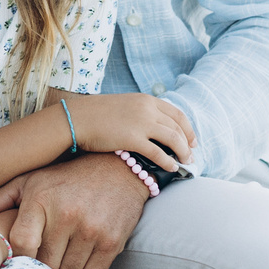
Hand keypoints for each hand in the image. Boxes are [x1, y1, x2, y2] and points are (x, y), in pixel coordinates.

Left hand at [0, 155, 148, 268]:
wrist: (119, 168)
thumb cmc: (65, 177)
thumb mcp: (28, 180)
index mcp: (40, 199)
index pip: (21, 245)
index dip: (17, 258)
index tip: (18, 259)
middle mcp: (66, 215)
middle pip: (43, 263)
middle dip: (39, 268)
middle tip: (38, 266)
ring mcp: (91, 230)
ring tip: (58, 267)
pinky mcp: (111, 243)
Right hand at [54, 89, 194, 171]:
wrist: (76, 118)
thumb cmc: (96, 114)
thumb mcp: (124, 105)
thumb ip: (140, 112)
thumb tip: (152, 127)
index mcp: (146, 100)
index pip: (177, 114)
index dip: (188, 129)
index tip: (192, 141)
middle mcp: (147, 109)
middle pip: (178, 127)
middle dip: (188, 143)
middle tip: (191, 155)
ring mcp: (141, 123)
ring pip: (173, 139)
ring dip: (182, 153)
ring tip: (185, 163)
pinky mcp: (132, 139)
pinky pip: (158, 152)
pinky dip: (168, 161)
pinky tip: (171, 168)